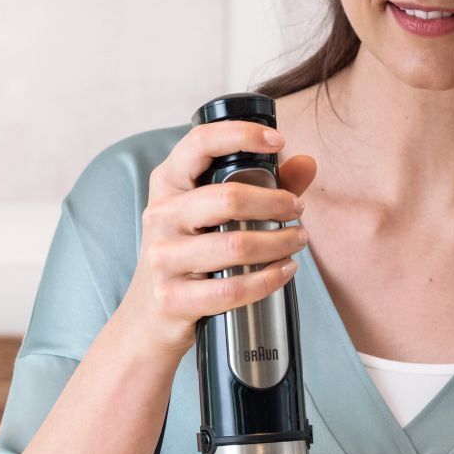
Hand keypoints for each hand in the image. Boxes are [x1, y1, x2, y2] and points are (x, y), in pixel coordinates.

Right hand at [117, 114, 317, 363]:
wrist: (147, 319)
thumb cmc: (190, 258)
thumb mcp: (211, 217)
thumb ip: (261, 186)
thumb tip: (306, 163)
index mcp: (168, 184)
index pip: (199, 144)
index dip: (241, 135)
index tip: (278, 140)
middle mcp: (161, 216)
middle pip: (229, 198)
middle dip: (276, 201)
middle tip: (297, 209)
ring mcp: (163, 257)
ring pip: (236, 246)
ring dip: (279, 242)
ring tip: (298, 241)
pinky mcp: (172, 297)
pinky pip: (231, 289)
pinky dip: (268, 280)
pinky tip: (285, 272)